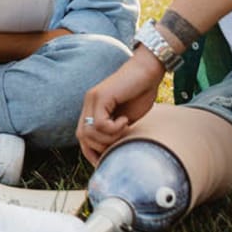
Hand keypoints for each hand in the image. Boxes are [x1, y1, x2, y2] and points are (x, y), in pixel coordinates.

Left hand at [76, 49, 164, 164]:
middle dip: (100, 147)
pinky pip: (100, 124)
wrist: (149, 71)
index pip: (82, 138)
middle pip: (82, 137)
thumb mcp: (125, 119)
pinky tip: (126, 120)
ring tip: (124, 128)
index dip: (91, 153)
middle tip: (119, 140)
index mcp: (92, 110)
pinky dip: (114, 128)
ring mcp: (92, 99)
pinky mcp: (101, 96)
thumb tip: (110, 154)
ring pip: (89, 132)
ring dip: (109, 138)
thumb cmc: (141, 94)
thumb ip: (114, 132)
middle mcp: (88, 104)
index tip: (107, 160)